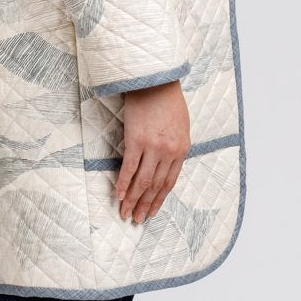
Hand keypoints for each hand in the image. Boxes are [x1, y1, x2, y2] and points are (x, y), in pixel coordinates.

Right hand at [115, 79, 190, 223]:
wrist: (155, 81)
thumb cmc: (168, 101)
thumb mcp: (181, 126)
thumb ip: (175, 147)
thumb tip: (166, 165)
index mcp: (182, 150)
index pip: (169, 182)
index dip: (158, 200)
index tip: (151, 211)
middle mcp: (169, 152)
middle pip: (155, 186)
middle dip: (145, 205)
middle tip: (136, 219)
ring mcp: (152, 147)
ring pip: (142, 181)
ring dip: (133, 199)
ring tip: (125, 212)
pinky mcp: (136, 140)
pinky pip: (129, 168)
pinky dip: (123, 183)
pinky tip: (119, 195)